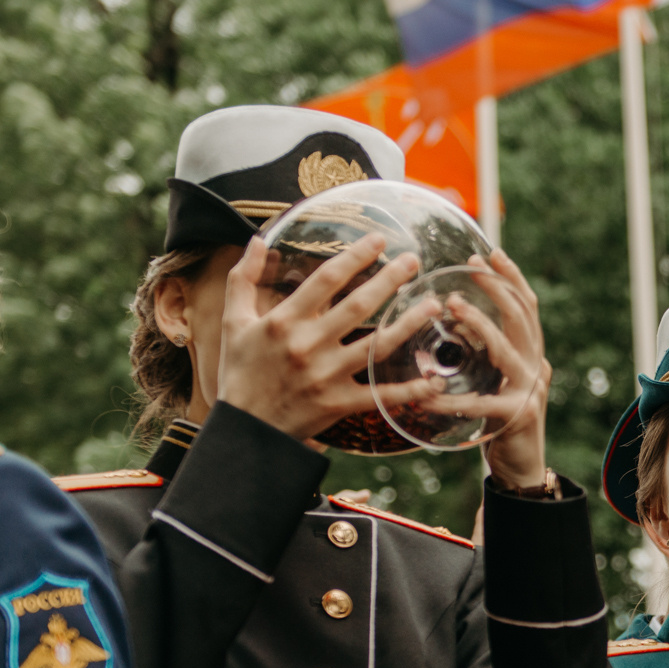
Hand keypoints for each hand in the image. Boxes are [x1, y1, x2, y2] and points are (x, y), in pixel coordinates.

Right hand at [214, 232, 425, 442]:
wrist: (243, 429)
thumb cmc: (240, 372)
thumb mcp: (234, 322)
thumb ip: (243, 279)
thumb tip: (256, 240)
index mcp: (284, 321)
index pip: (326, 279)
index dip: (355, 256)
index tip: (379, 238)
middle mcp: (307, 345)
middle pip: (358, 306)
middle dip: (389, 279)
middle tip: (414, 261)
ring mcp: (326, 376)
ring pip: (375, 346)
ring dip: (408, 324)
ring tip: (433, 305)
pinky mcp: (338, 404)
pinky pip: (379, 396)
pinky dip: (409, 390)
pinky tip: (434, 379)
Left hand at [419, 254, 550, 489]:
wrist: (522, 468)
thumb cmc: (500, 421)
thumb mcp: (493, 380)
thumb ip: (482, 354)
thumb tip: (453, 324)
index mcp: (530, 355)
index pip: (527, 308)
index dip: (512, 279)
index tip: (491, 254)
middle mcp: (536, 367)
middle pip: (522, 318)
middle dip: (498, 289)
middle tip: (472, 268)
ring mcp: (530, 391)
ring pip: (507, 350)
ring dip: (480, 324)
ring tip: (453, 306)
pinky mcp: (517, 417)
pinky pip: (480, 403)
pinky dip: (451, 399)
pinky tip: (427, 393)